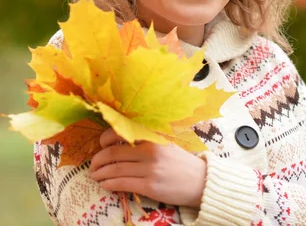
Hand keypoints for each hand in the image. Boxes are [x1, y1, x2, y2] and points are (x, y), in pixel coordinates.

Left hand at [89, 129, 206, 207]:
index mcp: (154, 137)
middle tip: (93, 165)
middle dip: (98, 160)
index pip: (121, 132)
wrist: (200, 181)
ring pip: (114, 169)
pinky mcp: (150, 185)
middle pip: (113, 153)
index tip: (101, 145)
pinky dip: (109, 184)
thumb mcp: (166, 145)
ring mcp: (150, 168)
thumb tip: (119, 141)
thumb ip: (146, 141)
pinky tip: (105, 184)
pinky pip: (121, 183)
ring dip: (100, 174)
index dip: (105, 139)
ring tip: (95, 176)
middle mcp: (151, 150)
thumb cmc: (181, 163)